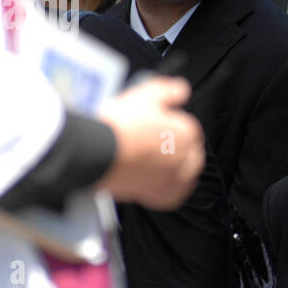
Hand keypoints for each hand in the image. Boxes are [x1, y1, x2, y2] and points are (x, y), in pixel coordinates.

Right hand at [97, 76, 203, 209]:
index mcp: (187, 132)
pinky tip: (159, 184)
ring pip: (187, 176)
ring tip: (162, 165)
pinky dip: (170, 190)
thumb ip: (168, 91)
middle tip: (161, 146)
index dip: (176, 128)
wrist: (96, 153)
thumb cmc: (120, 124)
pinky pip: (174, 195)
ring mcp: (175, 180)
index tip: (162, 129)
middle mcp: (186, 158)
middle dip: (181, 149)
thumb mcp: (145, 95)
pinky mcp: (161, 197)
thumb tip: (182, 89)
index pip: (191, 130)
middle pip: (191, 154)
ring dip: (179, 170)